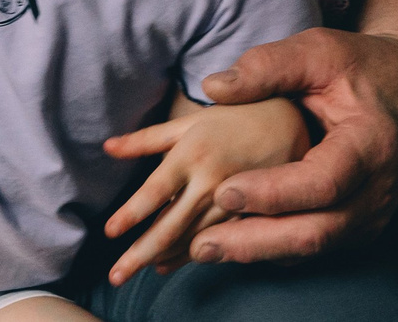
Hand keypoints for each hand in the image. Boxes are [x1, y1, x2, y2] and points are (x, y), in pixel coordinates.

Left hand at [103, 99, 309, 283]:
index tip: (109, 232)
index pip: (155, 190)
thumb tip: (107, 147)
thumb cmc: (231, 119)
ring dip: (164, 258)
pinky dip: (191, 256)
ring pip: (192, 240)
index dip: (131, 213)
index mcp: (191, 153)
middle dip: (140, 254)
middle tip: (114, 277)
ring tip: (136, 271)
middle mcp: (210, 181)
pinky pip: (217, 242)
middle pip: (170, 225)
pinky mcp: (251, 216)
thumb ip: (146, 139)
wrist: (290, 123)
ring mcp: (233, 202)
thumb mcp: (189, 122)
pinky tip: (169, 265)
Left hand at [190, 28, 397, 262]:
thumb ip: (269, 65)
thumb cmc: (363, 67)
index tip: (224, 192)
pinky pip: (313, 247)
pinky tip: (231, 242)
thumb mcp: (320, 50)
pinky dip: (272, 248)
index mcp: (371, 144)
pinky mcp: (357, 226)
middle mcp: (377, 190)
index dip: (273, 193)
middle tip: (200, 245)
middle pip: (316, 233)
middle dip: (256, 242)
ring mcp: (371, 215)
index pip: (322, 183)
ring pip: (312, 248)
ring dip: (258, 252)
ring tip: (204, 250)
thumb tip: (213, 87)